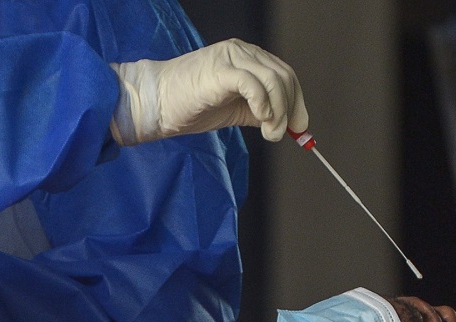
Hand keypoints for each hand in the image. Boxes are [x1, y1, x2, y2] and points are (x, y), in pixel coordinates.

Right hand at [110, 38, 307, 145]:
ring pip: (273, 80)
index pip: (284, 74)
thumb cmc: (188, 106)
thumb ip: (259, 112)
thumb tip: (287, 125)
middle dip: (291, 108)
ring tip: (270, 133)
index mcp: (247, 58)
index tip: (300, 127)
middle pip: (284, 76)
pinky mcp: (220, 70)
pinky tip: (260, 119)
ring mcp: (231, 58)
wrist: (155, 105)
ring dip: (278, 111)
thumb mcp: (233, 111)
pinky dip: (263, 104)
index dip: (297, 101)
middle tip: (282, 134)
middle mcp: (242, 52)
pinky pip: (253, 84)